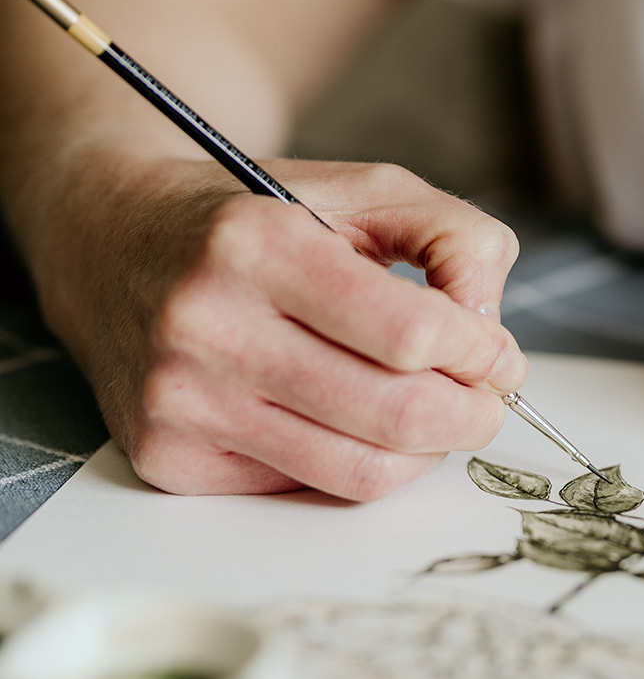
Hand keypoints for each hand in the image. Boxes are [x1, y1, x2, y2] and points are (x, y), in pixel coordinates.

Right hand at [39, 158, 527, 498]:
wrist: (110, 240)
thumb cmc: (257, 218)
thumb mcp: (365, 191)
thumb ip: (456, 238)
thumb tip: (493, 331)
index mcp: (255, 245)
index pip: (411, 334)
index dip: (480, 352)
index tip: (497, 351)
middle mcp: (205, 325)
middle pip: (396, 415)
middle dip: (472, 414)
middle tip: (489, 398)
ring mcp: (179, 401)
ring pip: (360, 470)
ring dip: (428, 451)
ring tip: (438, 414)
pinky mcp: (167, 457)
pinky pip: (308, 487)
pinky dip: (360, 463)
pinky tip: (357, 422)